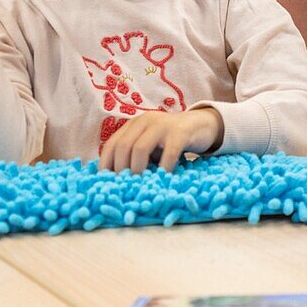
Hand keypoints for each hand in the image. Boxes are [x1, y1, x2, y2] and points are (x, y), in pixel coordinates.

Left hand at [99, 108, 223, 172]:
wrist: (200, 125)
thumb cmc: (169, 141)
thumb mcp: (149, 144)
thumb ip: (135, 155)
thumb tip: (117, 180)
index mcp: (134, 124)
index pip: (112, 144)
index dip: (106, 164)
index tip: (106, 182)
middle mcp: (145, 121)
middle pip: (123, 146)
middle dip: (121, 169)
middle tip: (124, 186)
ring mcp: (163, 125)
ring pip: (140, 148)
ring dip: (137, 170)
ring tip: (140, 184)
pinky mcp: (180, 133)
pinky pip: (168, 154)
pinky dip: (163, 169)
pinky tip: (163, 179)